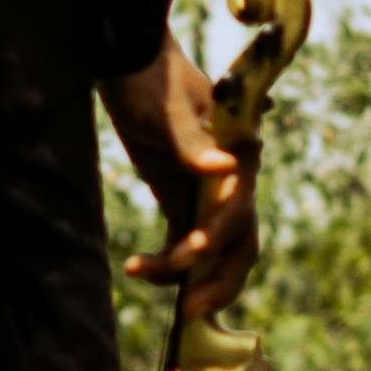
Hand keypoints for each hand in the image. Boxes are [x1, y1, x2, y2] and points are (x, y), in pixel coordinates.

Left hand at [105, 33, 256, 322]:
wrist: (131, 62)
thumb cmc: (152, 77)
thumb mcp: (168, 106)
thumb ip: (192, 141)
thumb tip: (223, 168)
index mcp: (239, 154)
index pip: (239, 209)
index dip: (218, 236)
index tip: (189, 255)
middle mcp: (231, 178)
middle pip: (239, 242)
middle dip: (216, 279)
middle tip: (187, 309)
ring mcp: (208, 192)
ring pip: (215, 251)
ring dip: (189, 276)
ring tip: (142, 275)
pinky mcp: (183, 197)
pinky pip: (185, 241)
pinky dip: (167, 261)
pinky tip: (137, 266)